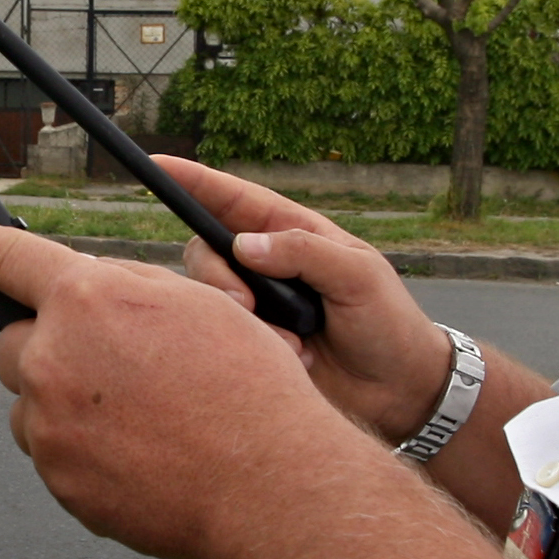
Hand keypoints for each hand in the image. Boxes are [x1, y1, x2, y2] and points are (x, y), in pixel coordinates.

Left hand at [0, 220, 372, 558]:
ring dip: (66, 407)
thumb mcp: (196, 303)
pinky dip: (85, 454)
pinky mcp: (59, 481)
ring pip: (32, 407)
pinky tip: (142, 456)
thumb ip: (124, 288)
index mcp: (88, 299)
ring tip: (141, 422)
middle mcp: (53, 358)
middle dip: (44, 349)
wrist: (268, 483)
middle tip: (105, 366)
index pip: (4, 257)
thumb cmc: (247, 389)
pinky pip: (55, 457)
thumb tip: (86, 291)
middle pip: (11, 345)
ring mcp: (50, 426)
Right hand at [151, 158, 455, 444]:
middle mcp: (266, 266)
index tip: (157, 165)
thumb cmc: (388, 324)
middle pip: (206, 251)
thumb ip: (304, 251)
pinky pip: (225, 340)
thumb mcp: (359, 276)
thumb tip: (244, 245)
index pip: (233, 200)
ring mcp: (258, 307)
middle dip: (215, 275)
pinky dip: (255, 349)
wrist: (400, 393)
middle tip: (244, 304)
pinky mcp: (253, 346)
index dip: (194, 181)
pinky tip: (296, 360)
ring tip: (293, 344)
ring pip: (211, 300)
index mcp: (292, 233)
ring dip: (243, 321)